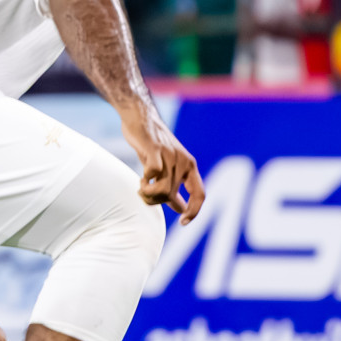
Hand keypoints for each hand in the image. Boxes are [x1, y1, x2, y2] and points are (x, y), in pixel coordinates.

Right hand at [121, 106, 204, 224]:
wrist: (140, 117)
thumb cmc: (152, 144)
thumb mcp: (168, 166)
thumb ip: (174, 184)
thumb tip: (181, 208)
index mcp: (190, 166)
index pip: (200, 194)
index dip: (194, 211)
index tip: (183, 222)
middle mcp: (183, 161)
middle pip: (171, 195)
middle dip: (156, 202)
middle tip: (145, 196)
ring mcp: (169, 155)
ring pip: (163, 189)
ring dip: (149, 194)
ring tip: (142, 189)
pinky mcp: (154, 150)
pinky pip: (152, 174)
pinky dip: (145, 181)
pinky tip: (141, 178)